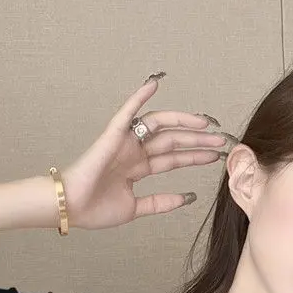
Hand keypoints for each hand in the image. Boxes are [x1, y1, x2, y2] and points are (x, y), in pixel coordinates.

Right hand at [61, 77, 226, 230]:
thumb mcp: (136, 209)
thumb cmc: (94, 209)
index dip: (195, 156)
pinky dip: (139, 97)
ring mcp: (124, 142)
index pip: (173, 158)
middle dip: (198, 141)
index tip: (216, 155)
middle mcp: (134, 152)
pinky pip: (127, 112)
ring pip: (159, 126)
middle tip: (222, 140)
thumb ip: (160, 202)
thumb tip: (187, 198)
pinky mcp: (112, 135)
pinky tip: (154, 84)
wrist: (70, 208)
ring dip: (183, 123)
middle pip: (172, 141)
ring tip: (206, 124)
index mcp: (138, 168)